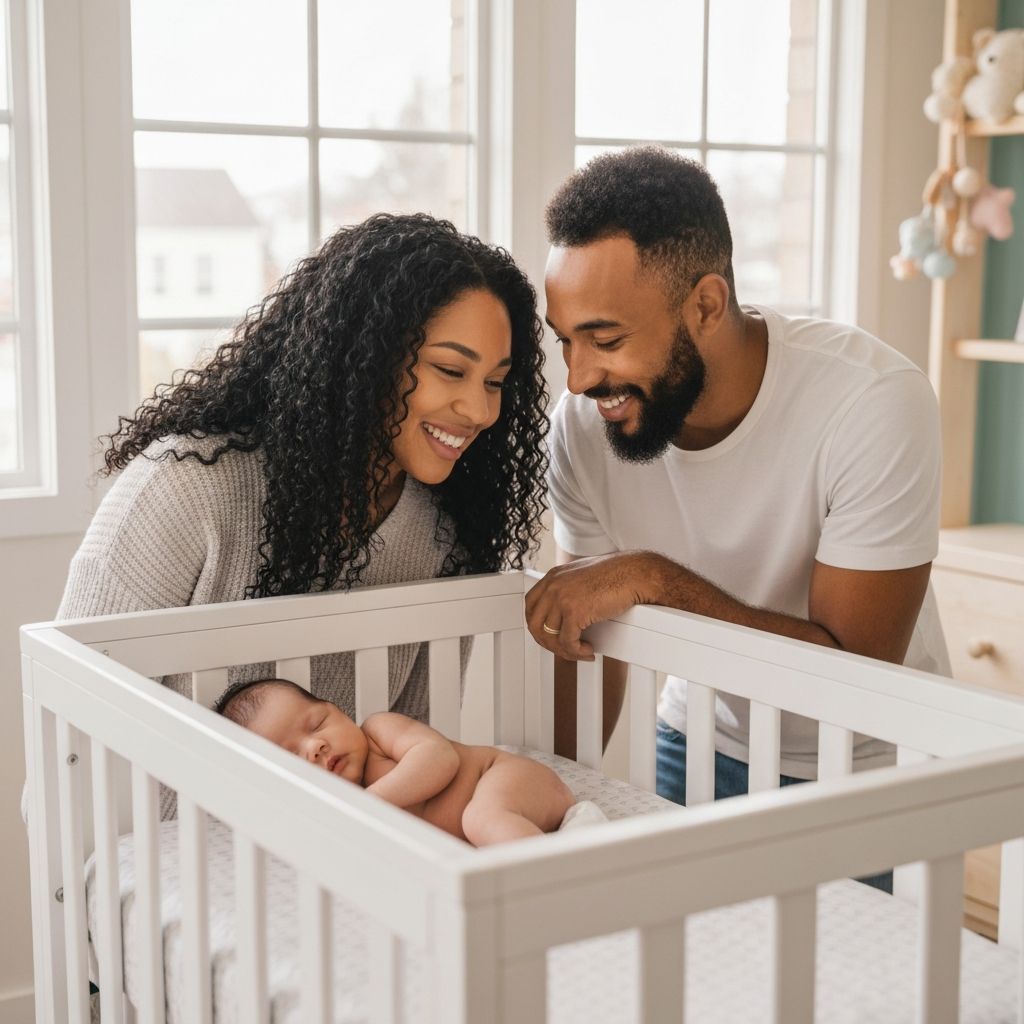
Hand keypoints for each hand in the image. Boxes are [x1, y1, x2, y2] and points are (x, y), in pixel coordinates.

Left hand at [525, 552, 665, 659]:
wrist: (636, 573)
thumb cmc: (619, 575)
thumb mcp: (584, 577)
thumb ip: (570, 590)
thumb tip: (564, 617)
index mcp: (554, 576)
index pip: (530, 605)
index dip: (537, 624)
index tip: (550, 635)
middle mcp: (554, 585)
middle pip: (534, 623)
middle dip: (548, 642)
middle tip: (565, 649)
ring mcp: (562, 597)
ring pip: (549, 636)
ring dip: (565, 650)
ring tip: (580, 652)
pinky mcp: (575, 611)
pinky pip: (567, 642)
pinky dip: (577, 652)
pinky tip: (588, 650)